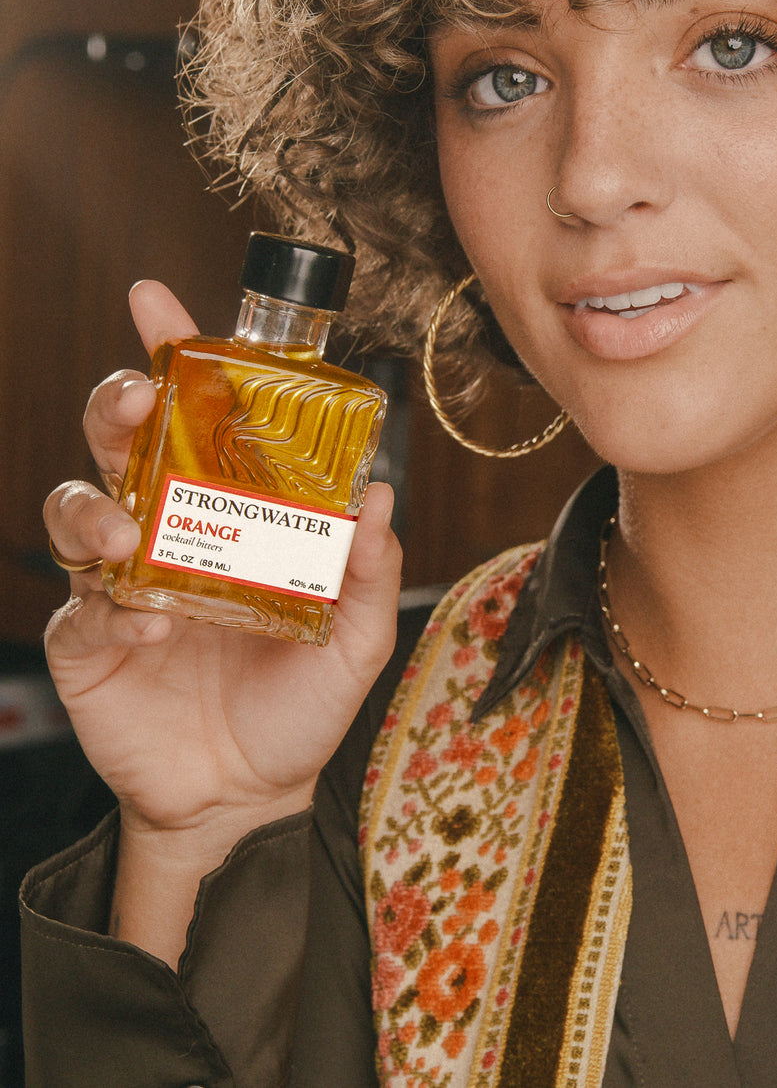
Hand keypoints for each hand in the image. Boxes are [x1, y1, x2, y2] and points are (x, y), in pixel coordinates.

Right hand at [44, 280, 402, 854]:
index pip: (198, 415)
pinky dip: (110, 604)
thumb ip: (371, 569)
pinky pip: (80, 604)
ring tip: (132, 528)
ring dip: (95, 501)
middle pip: (121, 438)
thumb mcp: (357, 636)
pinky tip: (155, 627)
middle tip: (135, 399)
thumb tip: (381, 495)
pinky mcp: (88, 641)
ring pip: (77, 503)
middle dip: (116, 401)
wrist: (250, 794)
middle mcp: (172, 527)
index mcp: (234, 510)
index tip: (156, 301)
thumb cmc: (300, 703)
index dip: (175, 355)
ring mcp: (122, 579)